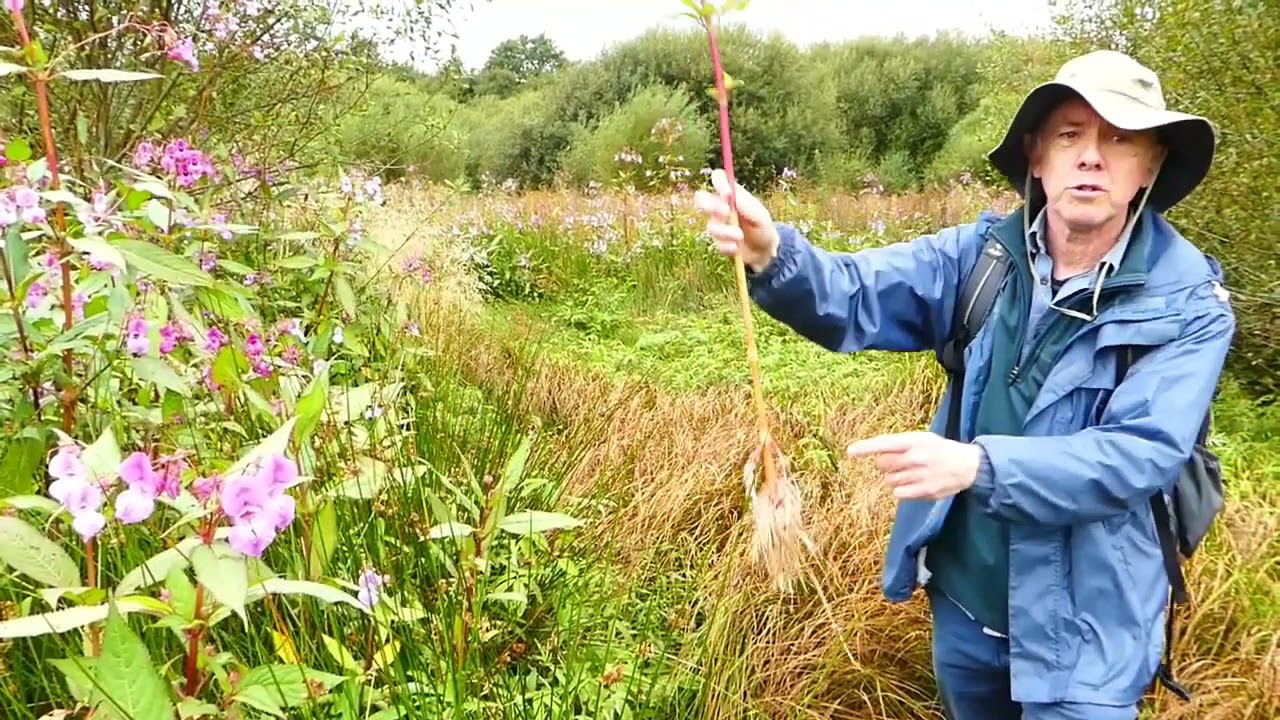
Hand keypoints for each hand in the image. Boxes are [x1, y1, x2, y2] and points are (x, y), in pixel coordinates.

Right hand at [692, 168, 779, 271]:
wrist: (765, 253)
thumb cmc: (763, 228)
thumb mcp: (760, 214)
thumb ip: (745, 203)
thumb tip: (728, 194)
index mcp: (733, 196)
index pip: (718, 179)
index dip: (719, 183)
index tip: (727, 194)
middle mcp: (721, 208)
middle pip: (701, 198)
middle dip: (709, 205)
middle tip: (725, 213)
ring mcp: (718, 225)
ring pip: (711, 226)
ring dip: (726, 232)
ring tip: (740, 236)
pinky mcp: (718, 242)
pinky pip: (716, 244)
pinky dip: (728, 246)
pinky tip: (737, 248)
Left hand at [847, 431, 982, 500]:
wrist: (967, 466)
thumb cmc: (939, 450)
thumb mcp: (923, 439)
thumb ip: (900, 445)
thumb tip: (877, 454)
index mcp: (915, 441)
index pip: (885, 443)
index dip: (866, 447)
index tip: (850, 452)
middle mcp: (916, 457)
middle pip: (882, 465)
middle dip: (885, 465)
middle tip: (900, 464)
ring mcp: (920, 475)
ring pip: (889, 481)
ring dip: (895, 478)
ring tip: (911, 474)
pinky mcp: (924, 491)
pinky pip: (898, 494)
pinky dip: (901, 490)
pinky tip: (914, 484)